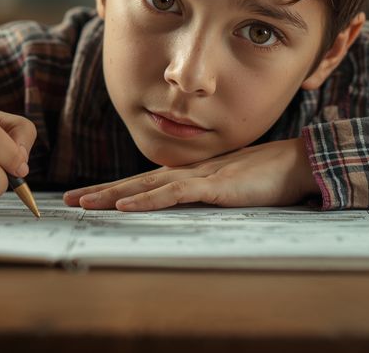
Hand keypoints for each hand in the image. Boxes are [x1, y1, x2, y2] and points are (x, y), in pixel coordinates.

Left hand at [63, 138, 317, 210]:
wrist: (298, 162)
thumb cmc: (269, 176)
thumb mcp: (232, 188)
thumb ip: (210, 194)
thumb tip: (190, 204)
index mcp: (193, 174)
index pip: (146, 182)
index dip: (117, 188)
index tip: (89, 196)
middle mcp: (189, 172)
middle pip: (137, 182)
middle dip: (102, 191)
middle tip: (69, 200)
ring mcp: (200, 177)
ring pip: (147, 187)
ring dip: (114, 195)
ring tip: (85, 204)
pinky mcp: (214, 187)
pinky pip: (173, 195)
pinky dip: (147, 200)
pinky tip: (126, 206)